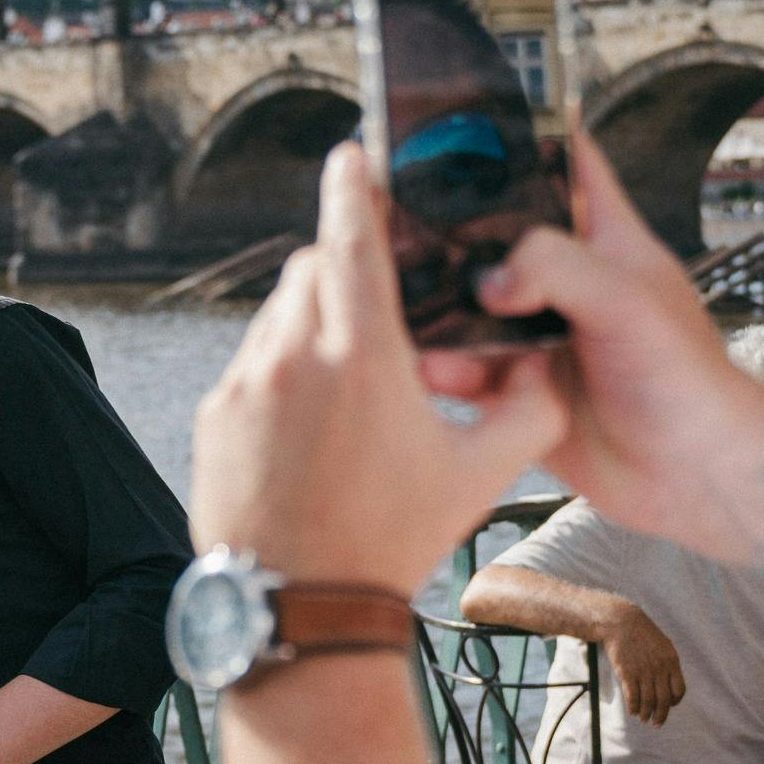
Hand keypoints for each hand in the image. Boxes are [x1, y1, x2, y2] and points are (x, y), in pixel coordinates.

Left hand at [194, 144, 567, 589]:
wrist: (304, 608)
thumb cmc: (393, 540)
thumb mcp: (480, 476)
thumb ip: (528, 410)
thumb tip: (550, 370)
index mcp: (363, 354)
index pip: (352, 234)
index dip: (355, 184)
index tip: (353, 154)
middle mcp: (293, 355)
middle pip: (312, 267)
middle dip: (343, 267)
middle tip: (376, 300)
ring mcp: (243, 385)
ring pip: (277, 315)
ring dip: (311, 322)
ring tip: (347, 375)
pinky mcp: (214, 416)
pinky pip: (249, 365)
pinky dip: (279, 371)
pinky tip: (309, 422)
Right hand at [428, 136, 763, 555]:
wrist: (695, 477)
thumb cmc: (686, 377)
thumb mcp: (626, 298)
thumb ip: (555, 268)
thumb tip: (487, 281)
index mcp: (604, 238)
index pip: (567, 162)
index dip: (525, 134)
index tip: (466, 113)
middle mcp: (566, 281)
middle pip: (495, 235)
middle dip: (448, 229)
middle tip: (388, 216)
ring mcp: (539, 336)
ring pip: (468, 306)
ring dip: (435, 308)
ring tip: (396, 302)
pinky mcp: (519, 391)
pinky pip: (465, 371)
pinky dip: (442, 369)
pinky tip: (424, 368)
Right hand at [604, 606, 686, 723]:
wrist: (622, 623)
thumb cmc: (643, 635)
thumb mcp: (663, 646)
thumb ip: (668, 664)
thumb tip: (669, 684)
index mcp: (671, 662)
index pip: (678, 690)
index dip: (674, 702)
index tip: (669, 706)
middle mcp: (659, 669)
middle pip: (664, 700)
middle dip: (661, 715)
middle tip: (657, 723)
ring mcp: (643, 671)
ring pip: (647, 701)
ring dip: (646, 714)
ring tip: (644, 718)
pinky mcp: (627, 673)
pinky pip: (632, 697)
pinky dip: (633, 707)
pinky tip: (633, 711)